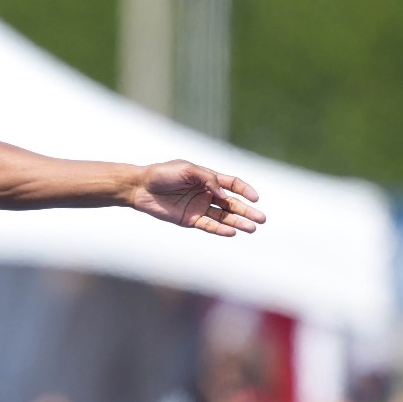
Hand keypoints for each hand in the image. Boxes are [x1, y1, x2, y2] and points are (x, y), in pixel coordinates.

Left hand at [131, 161, 263, 237]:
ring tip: (252, 228)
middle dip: (247, 211)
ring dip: (238, 222)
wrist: (141, 187)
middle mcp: (206, 194)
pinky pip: (209, 225)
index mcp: (208, 178)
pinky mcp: (190, 220)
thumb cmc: (163, 174)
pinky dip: (220, 229)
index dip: (245, 190)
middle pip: (232, 204)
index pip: (232, 184)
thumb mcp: (187, 169)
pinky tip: (232, 232)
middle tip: (262, 219)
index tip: (255, 198)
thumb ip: (207, 179)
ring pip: (224, 217)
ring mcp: (199, 207)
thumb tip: (224, 194)